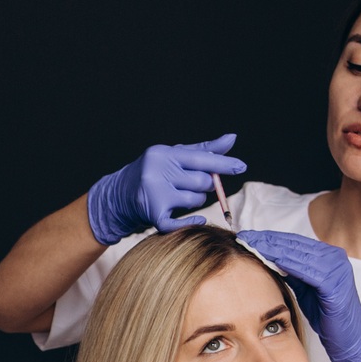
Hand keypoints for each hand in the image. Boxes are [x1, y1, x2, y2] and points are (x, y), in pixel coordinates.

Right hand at [85, 136, 245, 244]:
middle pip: (201, 182)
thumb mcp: (175, 156)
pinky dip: (192, 222)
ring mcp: (153, 194)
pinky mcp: (152, 215)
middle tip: (193, 185)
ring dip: (195, 202)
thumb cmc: (155, 173)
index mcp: (164, 154)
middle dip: (205, 186)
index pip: (200, 158)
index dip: (223, 164)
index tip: (241, 166)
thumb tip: (232, 139)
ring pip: (195, 201)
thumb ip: (204, 150)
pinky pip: (181, 222)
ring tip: (180, 198)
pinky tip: (198, 220)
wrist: (118, 196)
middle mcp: (156, 172)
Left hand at [235, 229, 360, 361]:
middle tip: (244, 236)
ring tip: (251, 245)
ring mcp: (337, 268)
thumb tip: (270, 259)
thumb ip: (293, 273)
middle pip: (295, 244)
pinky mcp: (334, 283)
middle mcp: (335, 257)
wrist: (350, 339)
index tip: (248, 236)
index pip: (295, 242)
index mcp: (329, 256)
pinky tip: (270, 259)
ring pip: (298, 253)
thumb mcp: (306, 289)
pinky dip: (288, 264)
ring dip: (273, 248)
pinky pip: (306, 270)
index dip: (270, 238)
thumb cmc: (328, 316)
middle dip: (267, 240)